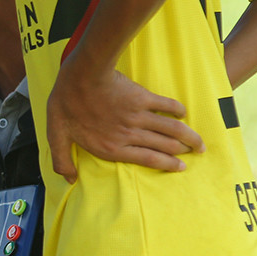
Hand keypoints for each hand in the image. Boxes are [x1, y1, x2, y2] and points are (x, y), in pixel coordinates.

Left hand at [47, 52, 204, 182]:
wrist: (81, 76)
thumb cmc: (67, 104)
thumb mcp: (57, 135)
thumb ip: (62, 160)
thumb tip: (69, 179)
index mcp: (112, 147)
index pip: (147, 160)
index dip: (167, 165)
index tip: (181, 168)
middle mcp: (130, 135)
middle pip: (164, 146)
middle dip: (183, 152)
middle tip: (196, 154)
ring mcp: (138, 116)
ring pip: (170, 130)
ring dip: (188, 136)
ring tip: (199, 142)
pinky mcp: (142, 97)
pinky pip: (165, 105)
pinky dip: (176, 110)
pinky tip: (183, 113)